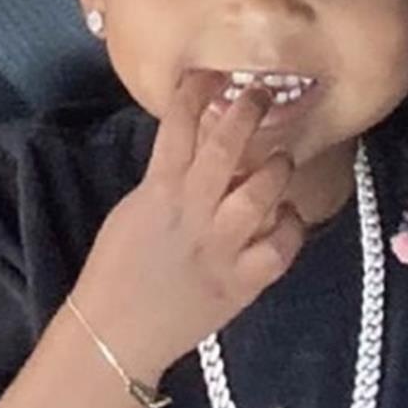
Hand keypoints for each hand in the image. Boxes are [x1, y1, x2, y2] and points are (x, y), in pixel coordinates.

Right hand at [67, 69, 307, 383]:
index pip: (178, 126)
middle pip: (223, 149)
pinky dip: (290, 228)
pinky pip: (279, 250)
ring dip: (275, 169)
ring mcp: (220, 249)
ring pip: (259, 195)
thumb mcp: (135, 209)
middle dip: (245, 114)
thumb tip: (198, 147)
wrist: (118, 334)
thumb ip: (166, 178)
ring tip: (281, 159)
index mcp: (158, 190)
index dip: (196, 92)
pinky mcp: (242, 284)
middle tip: (260, 94)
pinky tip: (288, 217)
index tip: (210, 73)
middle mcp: (192, 212)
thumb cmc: (118, 266)